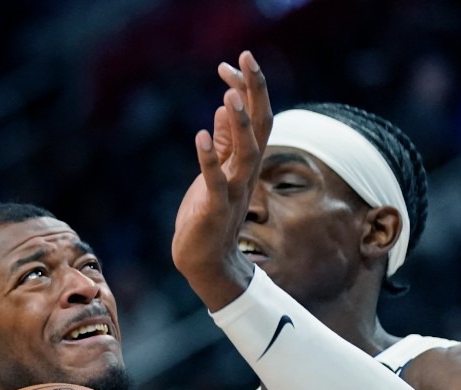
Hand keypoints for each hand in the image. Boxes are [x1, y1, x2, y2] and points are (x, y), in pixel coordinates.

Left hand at [172, 50, 272, 311]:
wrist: (206, 261)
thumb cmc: (209, 217)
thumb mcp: (215, 172)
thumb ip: (223, 142)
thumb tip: (226, 104)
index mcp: (245, 161)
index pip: (256, 116)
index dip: (249, 87)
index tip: (236, 59)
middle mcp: (245, 172)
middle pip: (260, 126)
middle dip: (255, 91)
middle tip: (247, 57)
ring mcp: (232, 190)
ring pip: (245, 153)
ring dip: (239, 125)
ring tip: (229, 95)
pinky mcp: (214, 208)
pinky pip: (215, 181)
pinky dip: (208, 158)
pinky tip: (200, 134)